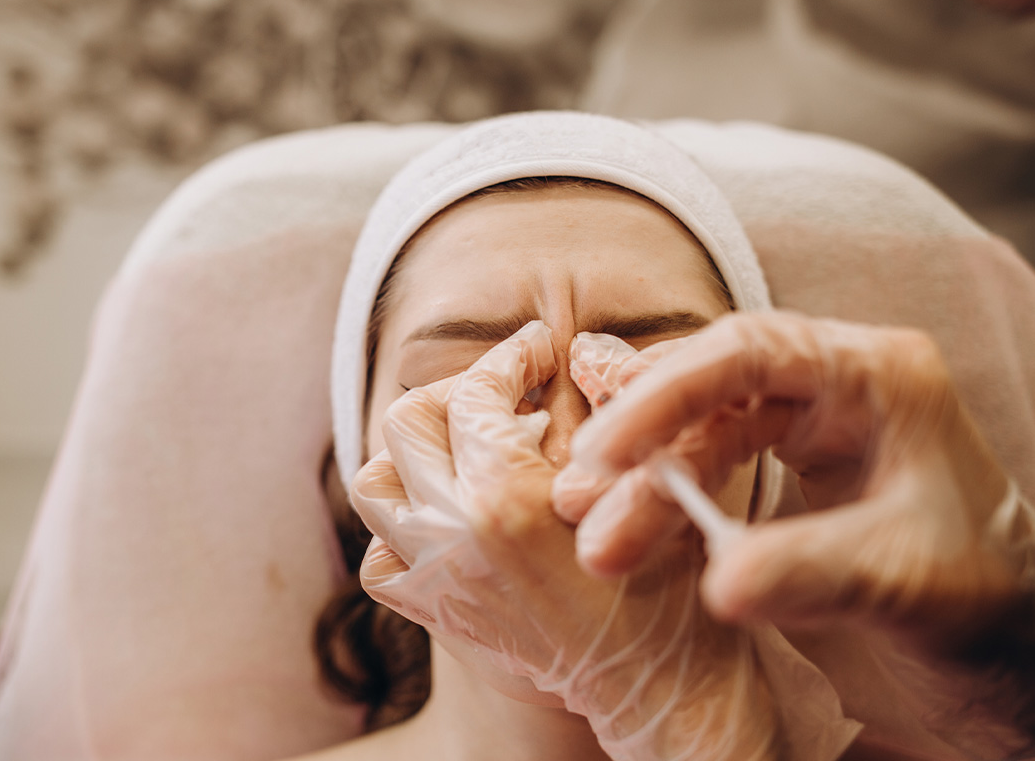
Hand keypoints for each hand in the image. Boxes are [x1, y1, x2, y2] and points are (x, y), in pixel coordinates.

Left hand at [351, 321, 782, 760]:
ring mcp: (433, 575)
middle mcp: (452, 532)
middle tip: (502, 396)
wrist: (652, 686)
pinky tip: (444, 520)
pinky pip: (379, 558)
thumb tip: (573, 358)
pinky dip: (399, 530)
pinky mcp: (434, 612)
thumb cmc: (661, 587)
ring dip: (413, 457)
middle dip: (455, 393)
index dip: (512, 356)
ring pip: (374, 487)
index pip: (477, 390)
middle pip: (405, 423)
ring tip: (464, 453)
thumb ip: (596, 415)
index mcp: (505, 494)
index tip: (538, 348)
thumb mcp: (639, 485)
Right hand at [556, 311, 1034, 757]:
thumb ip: (812, 572)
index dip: (665, 394)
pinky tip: (635, 534)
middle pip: (711, 385)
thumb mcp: (905, 580)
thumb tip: (715, 580)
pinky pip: (714, 462)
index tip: (606, 452)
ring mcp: (813, 419)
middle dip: (642, 441)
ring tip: (598, 538)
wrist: (1011, 637)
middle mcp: (838, 383)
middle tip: (581, 496)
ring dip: (647, 480)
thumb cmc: (983, 594)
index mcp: (878, 376)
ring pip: (704, 428)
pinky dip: (671, 498)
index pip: (750, 355)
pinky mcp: (795, 460)